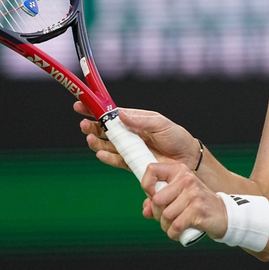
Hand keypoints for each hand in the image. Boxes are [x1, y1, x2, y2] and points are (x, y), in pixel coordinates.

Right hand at [74, 102, 198, 171]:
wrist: (188, 159)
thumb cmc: (176, 137)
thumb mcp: (160, 124)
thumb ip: (141, 121)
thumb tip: (120, 115)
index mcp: (135, 120)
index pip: (111, 114)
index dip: (96, 110)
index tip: (80, 105)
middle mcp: (130, 134)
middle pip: (105, 130)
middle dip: (92, 127)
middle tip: (83, 124)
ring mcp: (130, 149)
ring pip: (108, 146)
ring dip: (96, 142)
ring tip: (89, 138)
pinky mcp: (133, 164)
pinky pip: (117, 160)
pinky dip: (107, 157)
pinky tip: (100, 154)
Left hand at [140, 162, 227, 241]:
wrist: (224, 214)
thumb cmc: (198, 205)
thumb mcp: (179, 197)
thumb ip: (160, 201)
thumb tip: (146, 210)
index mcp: (180, 172)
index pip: (152, 170)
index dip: (146, 186)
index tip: (152, 198)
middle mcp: (187, 179)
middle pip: (157, 200)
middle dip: (157, 214)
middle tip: (166, 218)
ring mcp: (194, 194)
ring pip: (166, 215)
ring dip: (166, 226)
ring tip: (174, 226)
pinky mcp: (198, 210)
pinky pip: (175, 226)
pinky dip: (173, 233)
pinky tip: (179, 232)